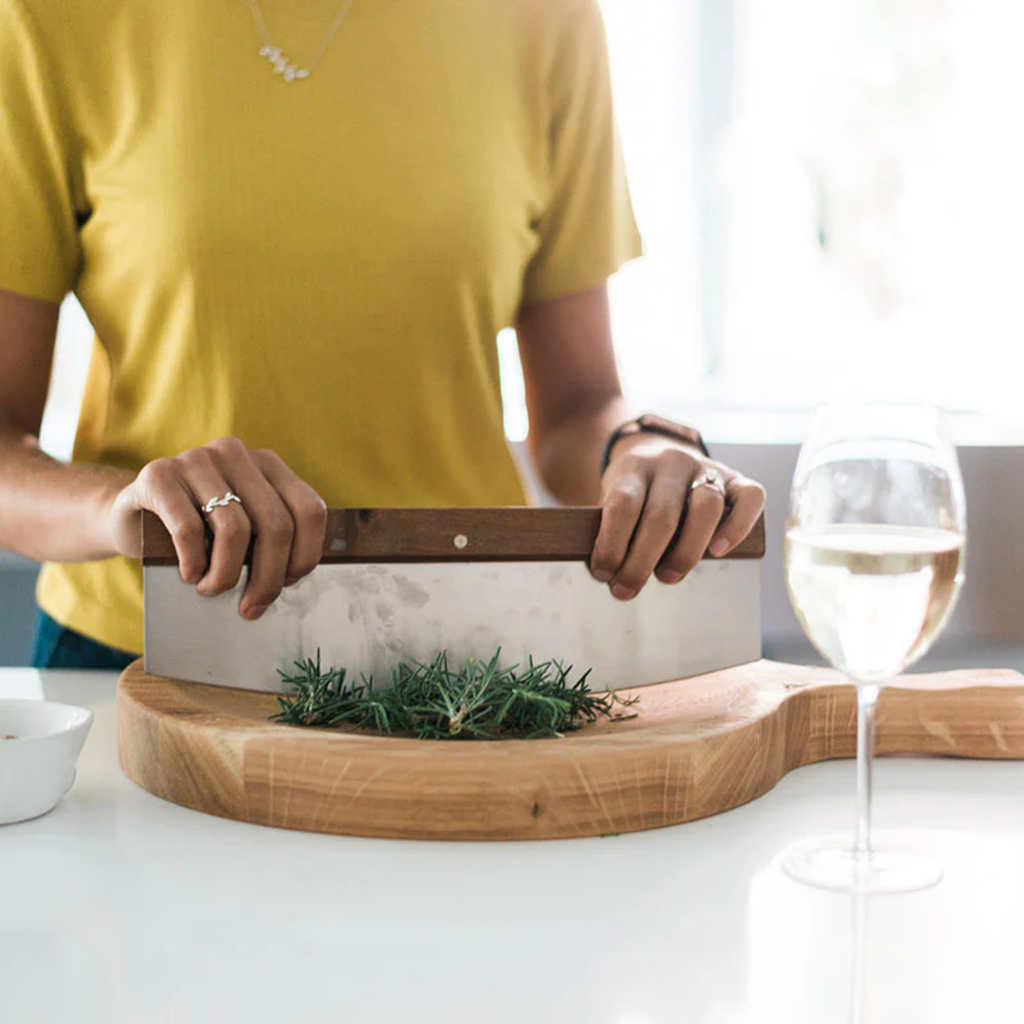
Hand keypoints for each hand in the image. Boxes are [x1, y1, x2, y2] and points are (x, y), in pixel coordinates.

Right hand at [106, 437, 326, 618]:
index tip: (287, 584)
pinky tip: (190, 574)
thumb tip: (291, 580)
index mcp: (267, 463)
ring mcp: (196, 459)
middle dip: (268, 578)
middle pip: (276, 524)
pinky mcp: (158, 474)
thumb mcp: (243, 530)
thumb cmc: (199, 531)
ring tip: (212, 589)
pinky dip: (194, 562)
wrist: (130, 516)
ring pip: (235, 529)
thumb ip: (271, 541)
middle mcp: (235, 454)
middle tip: (251, 606)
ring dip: (226, 575)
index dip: (304, 555)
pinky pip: (188, 528)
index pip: (309, 510)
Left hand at [590, 435, 764, 599]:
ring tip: (667, 576)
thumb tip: (608, 574)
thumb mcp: (610, 496)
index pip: (623, 504)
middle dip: (641, 562)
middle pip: (662, 515)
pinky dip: (737, 527)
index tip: (603, 573)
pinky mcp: (736, 477)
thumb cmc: (632, 489)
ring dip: (686, 552)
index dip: (612, 544)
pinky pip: (750, 498)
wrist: (654, 449)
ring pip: (706, 507)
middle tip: (628, 589)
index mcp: (635, 466)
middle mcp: (671, 462)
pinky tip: (718, 552)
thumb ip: (610, 526)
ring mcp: (706, 467)